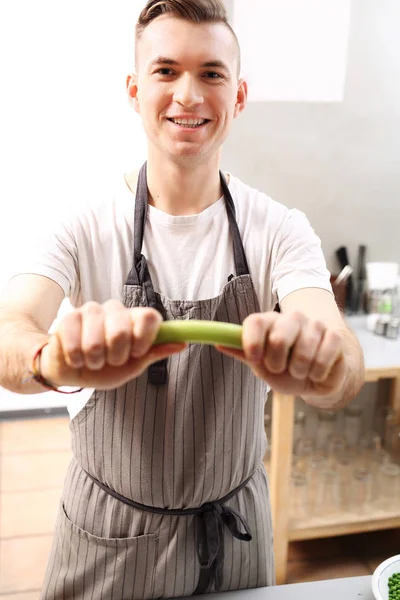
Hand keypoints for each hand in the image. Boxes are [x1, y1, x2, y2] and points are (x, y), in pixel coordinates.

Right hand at [40, 301, 185, 389]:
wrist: (70, 370)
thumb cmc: (104, 368)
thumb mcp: (132, 366)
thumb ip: (153, 353)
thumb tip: (182, 344)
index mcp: (135, 320)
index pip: (149, 316)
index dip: (144, 337)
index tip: (136, 353)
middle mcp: (116, 310)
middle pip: (122, 330)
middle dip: (116, 356)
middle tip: (111, 360)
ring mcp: (92, 310)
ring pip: (97, 340)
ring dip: (95, 360)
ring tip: (93, 361)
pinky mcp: (69, 316)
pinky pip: (75, 341)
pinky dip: (76, 358)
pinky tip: (77, 358)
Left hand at [217, 311, 345, 397]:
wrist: (318, 376)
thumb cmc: (286, 369)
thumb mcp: (262, 365)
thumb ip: (243, 353)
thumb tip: (218, 343)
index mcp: (270, 322)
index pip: (256, 321)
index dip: (252, 340)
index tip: (254, 358)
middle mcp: (292, 318)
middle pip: (278, 338)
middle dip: (277, 363)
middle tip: (280, 368)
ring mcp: (314, 325)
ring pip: (302, 352)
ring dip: (299, 371)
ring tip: (299, 371)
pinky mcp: (334, 336)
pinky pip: (323, 357)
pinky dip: (317, 372)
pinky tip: (316, 371)